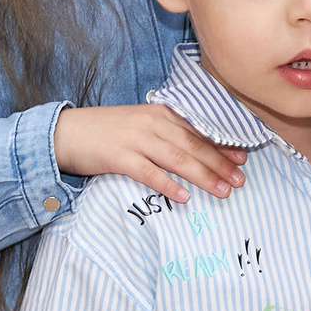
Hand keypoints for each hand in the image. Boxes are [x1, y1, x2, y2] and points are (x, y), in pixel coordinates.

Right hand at [52, 104, 245, 201]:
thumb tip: (197, 149)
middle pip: (194, 145)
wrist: (67, 132)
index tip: (243, 157)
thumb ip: (167, 131)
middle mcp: (152, 123)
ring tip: (222, 190)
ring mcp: (136, 139)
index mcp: (160, 113)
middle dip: (220, 163)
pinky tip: (183, 197)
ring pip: (178, 159)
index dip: (223, 143)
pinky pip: (149, 173)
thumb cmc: (107, 130)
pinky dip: (168, 184)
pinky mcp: (120, 157)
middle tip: (240, 179)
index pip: (198, 129)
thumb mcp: (141, 122)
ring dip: (203, 175)